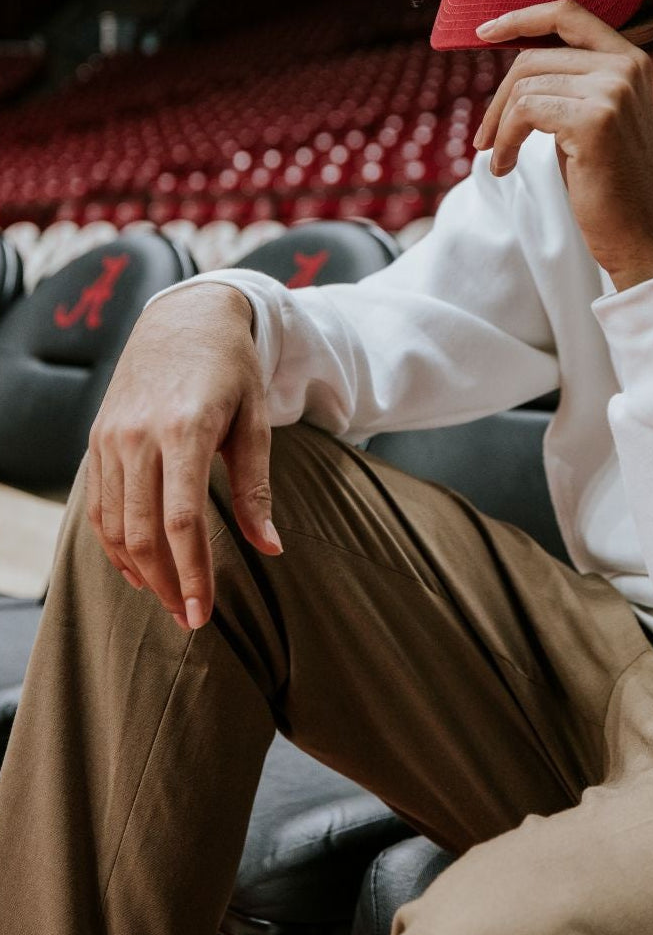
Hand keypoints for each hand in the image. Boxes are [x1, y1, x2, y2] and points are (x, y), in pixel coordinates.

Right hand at [86, 283, 281, 630]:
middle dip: (166, 583)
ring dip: (139, 570)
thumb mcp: (254, 419)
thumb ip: (256, 486)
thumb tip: (271, 547)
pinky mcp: (98, 439)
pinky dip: (113, 543)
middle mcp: (139, 434)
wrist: (184, 317)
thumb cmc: (230, 368)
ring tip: (169, 598)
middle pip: (143, 531)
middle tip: (189, 618)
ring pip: (114, 524)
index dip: (192, 573)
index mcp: (185, 427)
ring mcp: (111, 437)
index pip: (181, 519)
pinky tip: (137, 568)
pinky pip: (98, 505)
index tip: (205, 613)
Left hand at [472, 0, 652, 290]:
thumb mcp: (594, 118)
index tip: (485, 32)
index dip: (522, 17)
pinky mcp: (595, 120)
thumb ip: (570, 83)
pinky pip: (524, 113)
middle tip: (483, 137)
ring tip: (498, 157)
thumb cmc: (611, 183)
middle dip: (499, 98)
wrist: (642, 236)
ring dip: (498, 126)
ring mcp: (613, 91)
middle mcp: (627, 67)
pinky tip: (505, 166)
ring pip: (524, 86)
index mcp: (631, 60)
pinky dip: (503, 140)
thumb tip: (517, 64)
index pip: (569, 13)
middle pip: (534, 56)